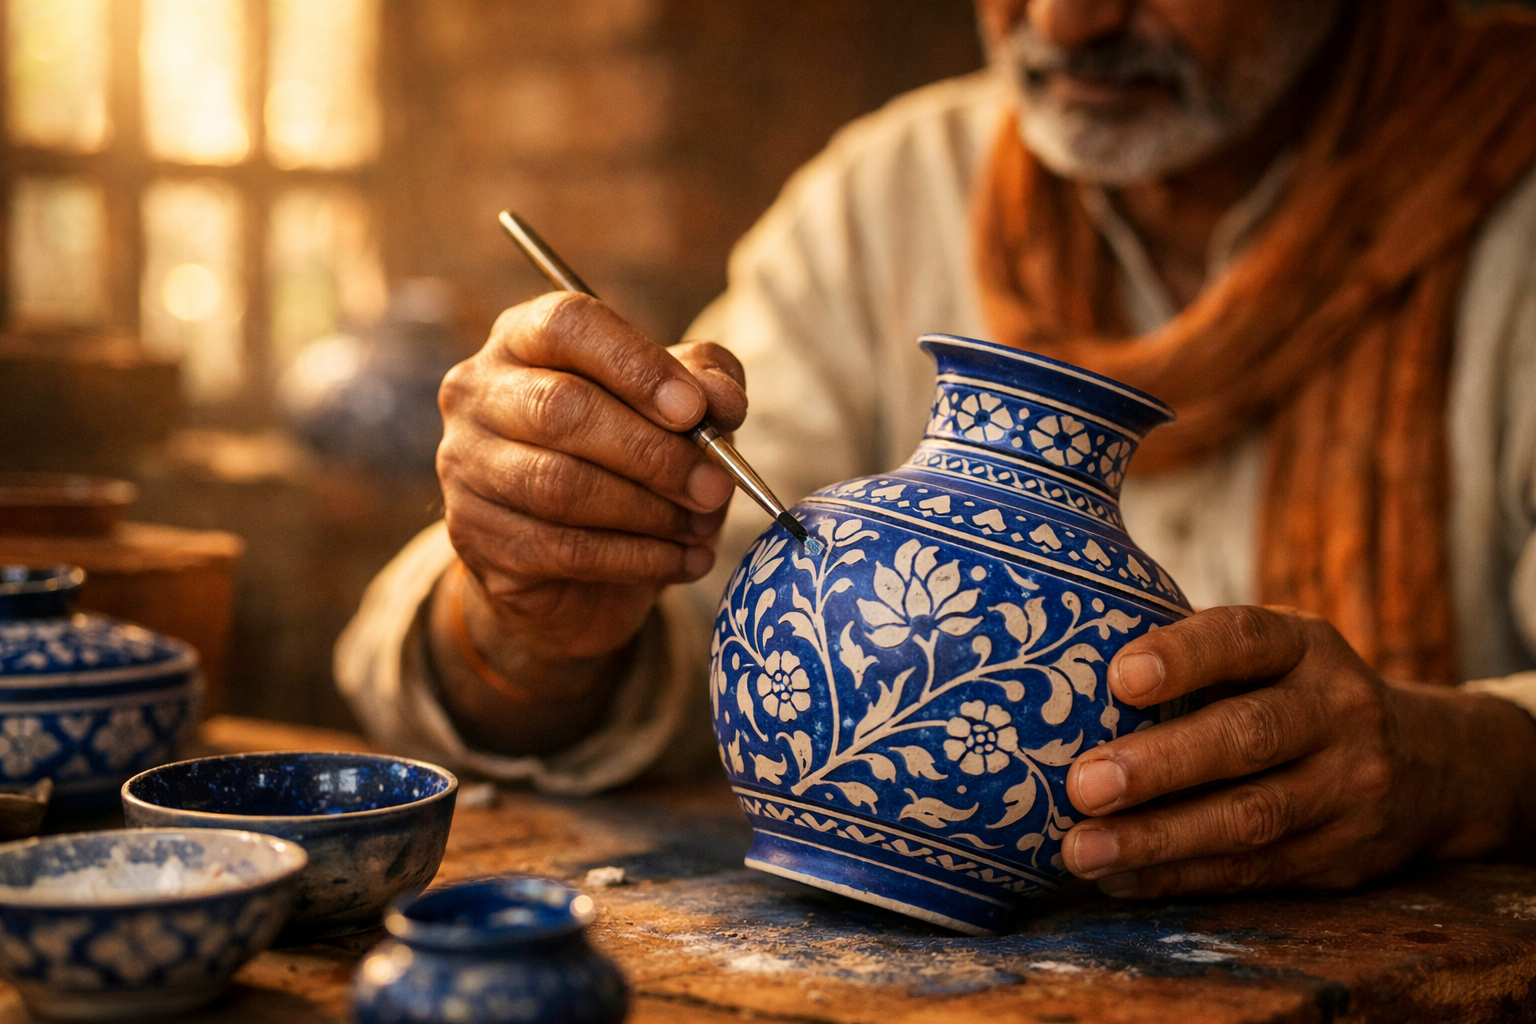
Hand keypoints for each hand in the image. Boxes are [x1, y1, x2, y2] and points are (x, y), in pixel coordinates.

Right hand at [436, 292, 746, 661]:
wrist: (569, 564)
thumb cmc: (626, 458)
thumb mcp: (677, 408)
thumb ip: (706, 385)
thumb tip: (723, 399)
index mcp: (525, 338)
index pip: (567, 324)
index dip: (635, 364)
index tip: (694, 410)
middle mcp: (480, 393)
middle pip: (562, 408)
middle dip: (652, 451)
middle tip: (714, 485)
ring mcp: (467, 466)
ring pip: (559, 484)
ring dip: (648, 510)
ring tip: (701, 526)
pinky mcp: (475, 536)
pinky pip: (563, 548)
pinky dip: (637, 558)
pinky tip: (682, 561)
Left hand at [1059, 605, 1535, 895]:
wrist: (1431, 766)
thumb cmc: (1296, 694)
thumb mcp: (1271, 654)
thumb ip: (1194, 656)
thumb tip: (1062, 666)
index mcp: (1307, 645)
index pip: (1246, 638)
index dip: (1184, 656)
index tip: (1119, 676)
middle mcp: (1338, 710)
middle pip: (1247, 737)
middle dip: (1160, 765)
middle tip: (1082, 784)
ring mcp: (1348, 788)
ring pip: (1249, 818)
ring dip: (1157, 839)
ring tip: (1082, 848)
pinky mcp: (1340, 857)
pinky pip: (1251, 872)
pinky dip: (1178, 877)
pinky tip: (1118, 877)